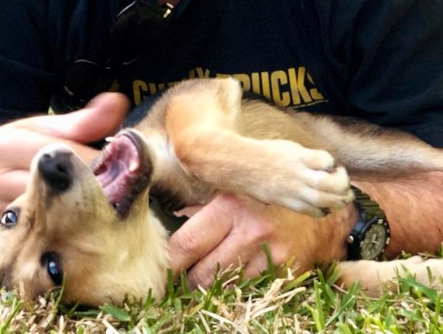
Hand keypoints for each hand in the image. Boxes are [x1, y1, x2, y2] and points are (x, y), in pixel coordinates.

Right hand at [0, 91, 129, 237]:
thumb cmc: (19, 146)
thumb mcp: (46, 127)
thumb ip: (84, 120)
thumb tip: (117, 103)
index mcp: (4, 145)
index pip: (61, 156)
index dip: (97, 164)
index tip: (125, 170)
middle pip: (54, 192)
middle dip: (90, 195)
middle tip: (121, 199)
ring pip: (46, 222)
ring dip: (79, 222)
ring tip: (106, 219)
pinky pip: (35, 245)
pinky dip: (60, 241)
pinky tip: (80, 238)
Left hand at [168, 193, 354, 288]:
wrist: (321, 201)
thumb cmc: (266, 193)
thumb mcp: (233, 189)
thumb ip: (202, 208)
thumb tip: (170, 229)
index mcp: (231, 206)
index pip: (188, 244)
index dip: (169, 263)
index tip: (160, 270)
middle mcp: (251, 232)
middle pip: (203, 274)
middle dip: (186, 281)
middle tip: (175, 282)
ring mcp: (272, 257)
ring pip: (225, 288)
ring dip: (209, 290)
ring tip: (200, 283)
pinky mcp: (287, 274)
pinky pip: (250, 291)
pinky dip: (236, 291)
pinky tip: (229, 284)